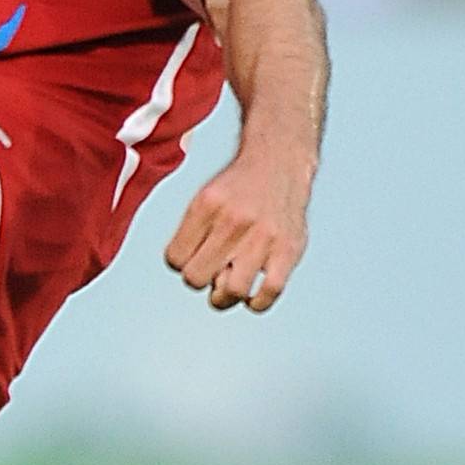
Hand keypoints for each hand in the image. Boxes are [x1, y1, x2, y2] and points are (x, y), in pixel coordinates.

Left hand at [164, 145, 310, 312]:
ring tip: (227, 286)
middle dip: (199, 278)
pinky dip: (256, 303)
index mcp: (206, 206)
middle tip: (210, 269)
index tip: (191, 256)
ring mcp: (263, 237)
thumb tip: (185, 272)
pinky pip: (269, 291)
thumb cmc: (238, 187)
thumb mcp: (203, 198)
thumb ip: (191, 233)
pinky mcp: (289, 249)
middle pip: (196, 278)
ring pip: (231, 291)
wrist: (279, 162)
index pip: (175, 259)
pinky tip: (251, 296)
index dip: (180, 262)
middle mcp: (233, 221)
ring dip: (224, 297)